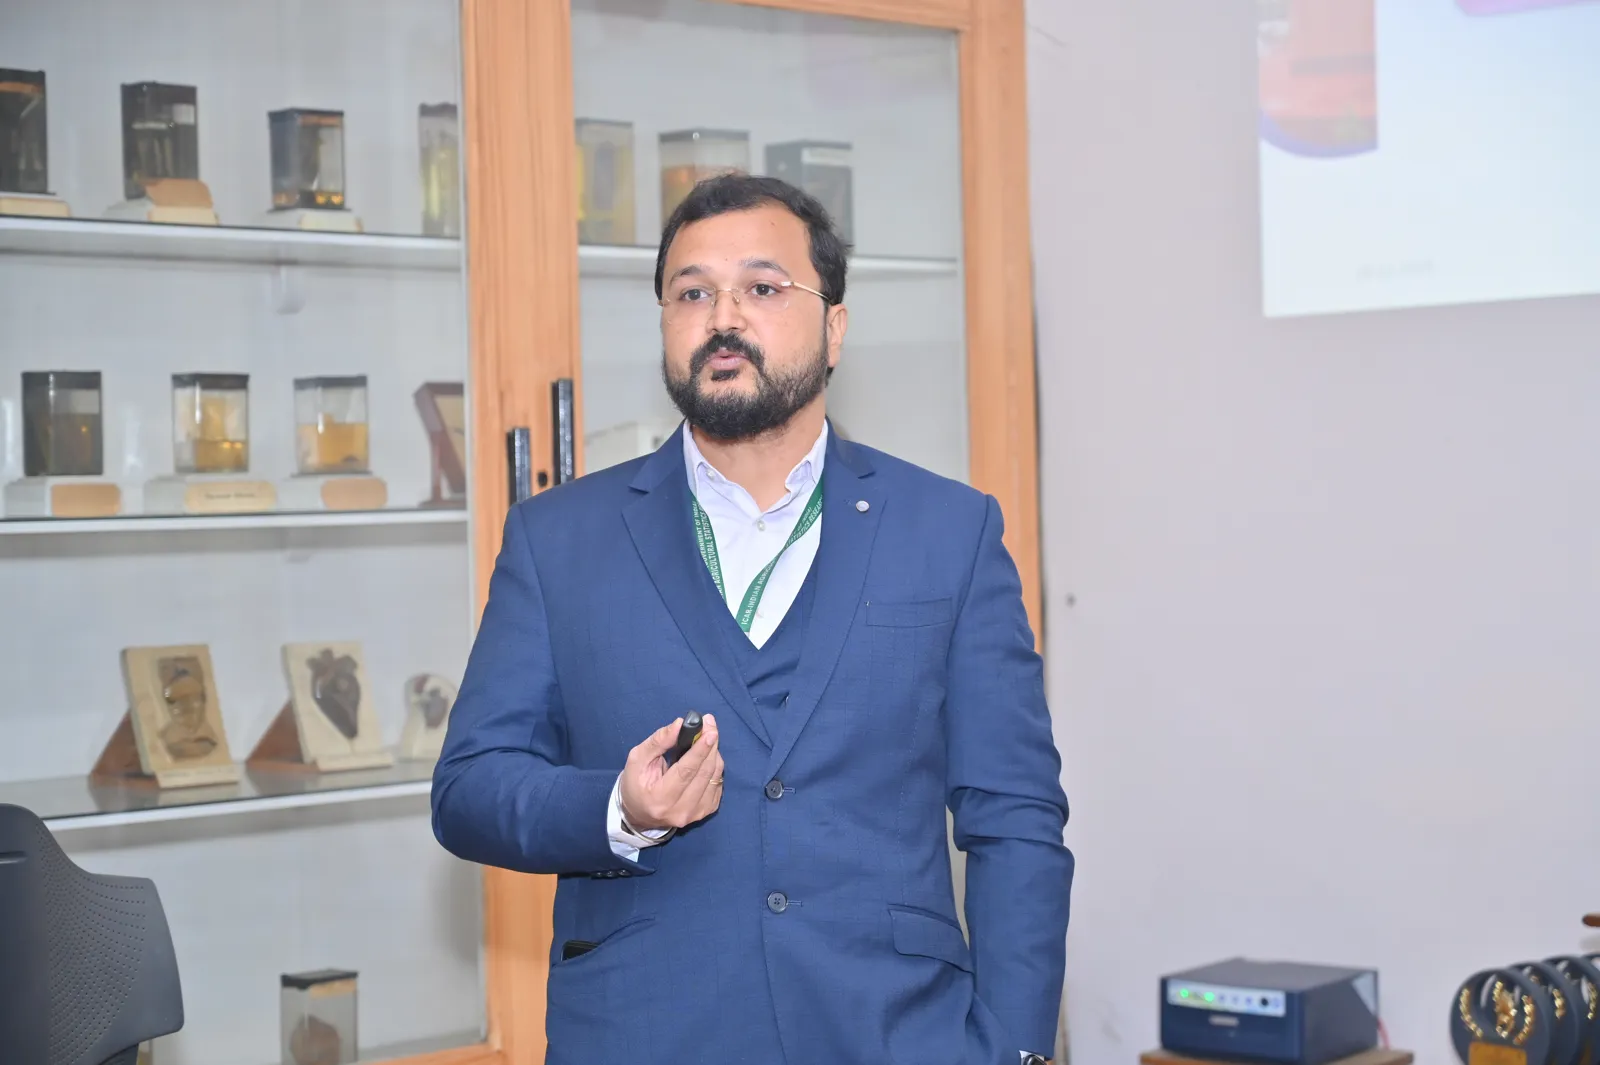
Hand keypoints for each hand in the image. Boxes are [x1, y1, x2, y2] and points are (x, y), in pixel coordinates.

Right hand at [618, 714, 723, 832]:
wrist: (639, 814)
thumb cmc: (636, 783)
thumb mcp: (638, 759)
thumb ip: (659, 741)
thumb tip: (680, 724)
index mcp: (660, 799)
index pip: (685, 771)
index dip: (700, 750)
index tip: (710, 731)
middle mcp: (681, 810)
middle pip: (703, 773)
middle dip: (710, 745)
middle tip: (710, 724)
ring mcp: (695, 814)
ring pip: (714, 776)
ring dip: (714, 753)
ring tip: (706, 738)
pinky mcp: (705, 812)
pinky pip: (718, 783)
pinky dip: (714, 766)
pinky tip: (705, 758)